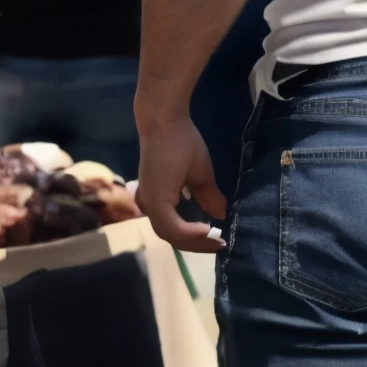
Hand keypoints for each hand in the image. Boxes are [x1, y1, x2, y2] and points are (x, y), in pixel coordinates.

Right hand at [135, 116, 226, 252]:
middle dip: (195, 243)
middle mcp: (148, 205)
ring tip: (210, 237)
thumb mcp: (201, 169)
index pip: (177, 232)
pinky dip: (180, 225)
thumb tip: (220, 215)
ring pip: (165, 228)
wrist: (160, 122)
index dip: (197, 238)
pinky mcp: (149, 193)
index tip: (218, 235)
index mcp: (158, 201)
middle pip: (169, 235)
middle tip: (219, 244)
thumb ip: (209, 196)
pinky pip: (163, 218)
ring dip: (187, 236)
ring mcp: (146, 199)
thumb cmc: (181, 143)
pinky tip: (195, 223)